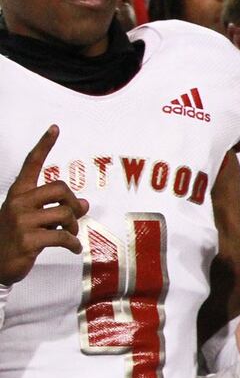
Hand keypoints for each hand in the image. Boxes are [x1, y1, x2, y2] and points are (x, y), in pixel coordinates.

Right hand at [0, 126, 89, 286]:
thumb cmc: (16, 239)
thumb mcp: (34, 220)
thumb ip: (56, 209)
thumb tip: (85, 203)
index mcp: (18, 194)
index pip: (31, 164)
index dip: (44, 145)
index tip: (55, 128)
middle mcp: (18, 203)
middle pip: (60, 188)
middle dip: (74, 202)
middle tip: (74, 215)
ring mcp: (21, 221)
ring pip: (66, 213)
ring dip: (74, 226)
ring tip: (69, 234)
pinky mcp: (28, 240)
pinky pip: (64, 237)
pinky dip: (74, 244)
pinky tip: (74, 248)